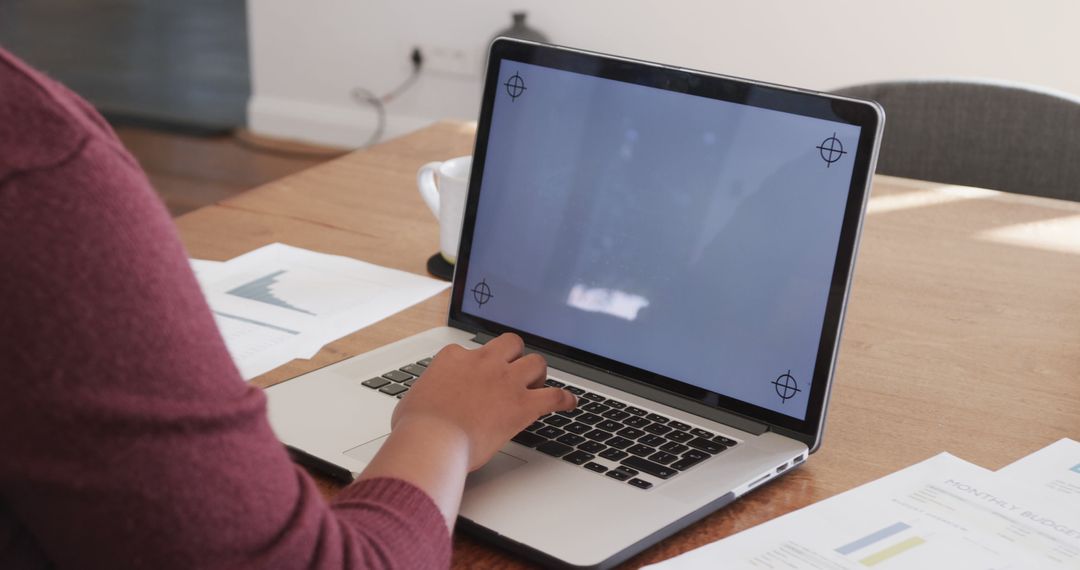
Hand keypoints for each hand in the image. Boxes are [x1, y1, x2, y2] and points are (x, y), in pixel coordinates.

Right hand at [391, 333, 575, 470]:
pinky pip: (555, 396)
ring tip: (538, 385)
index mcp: (455, 358)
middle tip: (515, 372)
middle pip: (511, 344)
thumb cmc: (417, 427)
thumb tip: (422, 404)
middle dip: (515, 356)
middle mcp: (484, 363)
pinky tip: (569, 403)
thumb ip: (424, 395)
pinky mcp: (523, 405)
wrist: (432, 441)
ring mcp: (506, 382)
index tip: (479, 377)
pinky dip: (564, 399)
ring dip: (539, 373)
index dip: (479, 365)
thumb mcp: (411, 402)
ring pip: (536, 361)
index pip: (472, 351)